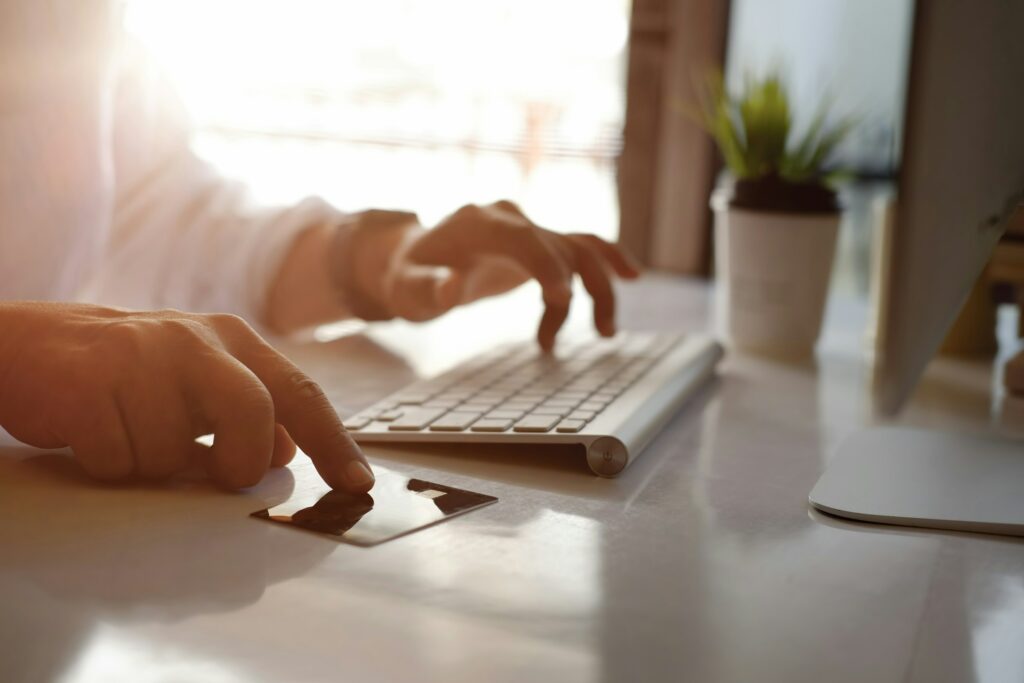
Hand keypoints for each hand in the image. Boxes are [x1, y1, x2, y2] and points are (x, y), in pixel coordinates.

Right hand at [0, 303, 372, 490]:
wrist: (35, 345)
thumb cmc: (132, 373)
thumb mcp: (200, 385)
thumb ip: (249, 414)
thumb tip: (286, 452)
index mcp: (232, 341)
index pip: (299, 393)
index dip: (334, 442)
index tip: (357, 484)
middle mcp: (194, 340)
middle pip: (252, 412)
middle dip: (239, 462)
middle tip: (219, 474)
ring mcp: (140, 354)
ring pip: (173, 452)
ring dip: (152, 464)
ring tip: (131, 434)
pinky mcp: (88, 380)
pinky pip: (117, 458)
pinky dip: (109, 465)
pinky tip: (96, 434)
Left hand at [365, 201, 640, 349]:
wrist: (414, 260)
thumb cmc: (408, 276)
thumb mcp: (406, 288)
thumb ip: (427, 288)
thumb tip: (452, 287)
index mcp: (479, 222)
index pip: (522, 236)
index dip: (545, 263)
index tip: (562, 297)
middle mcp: (511, 218)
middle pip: (564, 244)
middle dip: (589, 287)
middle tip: (604, 333)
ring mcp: (529, 229)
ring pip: (581, 248)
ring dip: (601, 287)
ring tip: (606, 334)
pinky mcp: (538, 245)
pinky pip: (579, 251)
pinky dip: (600, 270)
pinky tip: (620, 287)